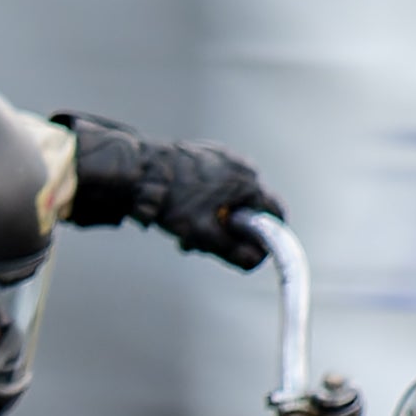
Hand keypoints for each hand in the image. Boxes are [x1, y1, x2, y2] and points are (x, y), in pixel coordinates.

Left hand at [53, 114, 281, 267]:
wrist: (139, 172)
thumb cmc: (172, 202)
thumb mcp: (204, 235)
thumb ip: (234, 252)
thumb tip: (256, 261)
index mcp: (248, 182)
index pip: (276, 214)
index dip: (266, 237)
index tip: (249, 251)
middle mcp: (241, 165)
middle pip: (249, 208)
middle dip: (231, 231)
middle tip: (205, 245)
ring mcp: (223, 157)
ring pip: (230, 198)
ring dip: (215, 219)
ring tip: (187, 233)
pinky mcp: (205, 154)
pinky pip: (216, 184)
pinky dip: (205, 202)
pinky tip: (183, 212)